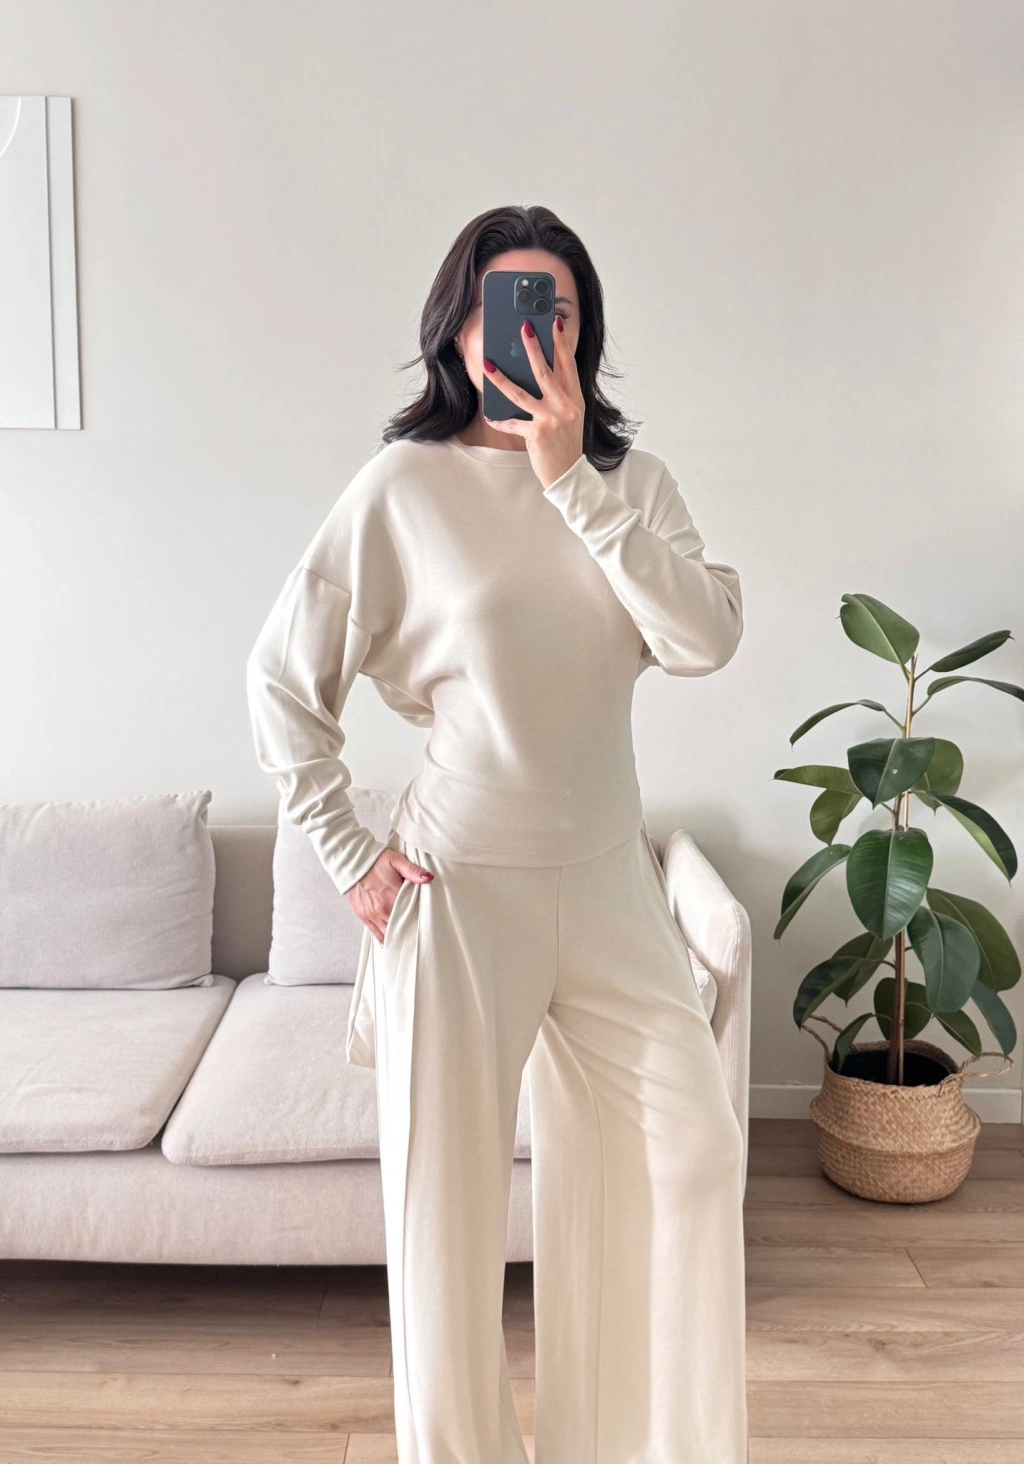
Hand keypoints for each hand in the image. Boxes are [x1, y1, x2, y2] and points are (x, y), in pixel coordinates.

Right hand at [346, 848, 432, 943]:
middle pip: (400, 928)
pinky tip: (390, 941)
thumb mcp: (396, 860)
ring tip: (406, 939)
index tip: (425, 924)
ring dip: (396, 936)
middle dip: (409, 931)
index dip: (419, 921)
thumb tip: (428, 878)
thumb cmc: (374, 860)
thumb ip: (413, 871)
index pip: (411, 916)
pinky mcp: (362, 916)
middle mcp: (382, 910)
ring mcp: (371, 915)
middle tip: (418, 935)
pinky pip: (375, 933)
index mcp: (393, 897)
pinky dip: (383, 938)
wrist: (350, 861)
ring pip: (387, 934)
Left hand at [482, 315, 585, 489]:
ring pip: (520, 393)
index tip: (556, 323)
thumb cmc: (566, 445)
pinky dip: (500, 421)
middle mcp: (565, 406)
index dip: (562, 343)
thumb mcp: (571, 417)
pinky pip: (512, 423)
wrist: (570, 476)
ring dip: (501, 378)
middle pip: (545, 371)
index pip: (568, 365)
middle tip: (523, 328)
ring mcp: (551, 419)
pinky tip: (490, 418)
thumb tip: (538, 377)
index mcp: (575, 399)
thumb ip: (559, 397)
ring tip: (487, 364)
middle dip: (533, 347)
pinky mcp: (536, 434)